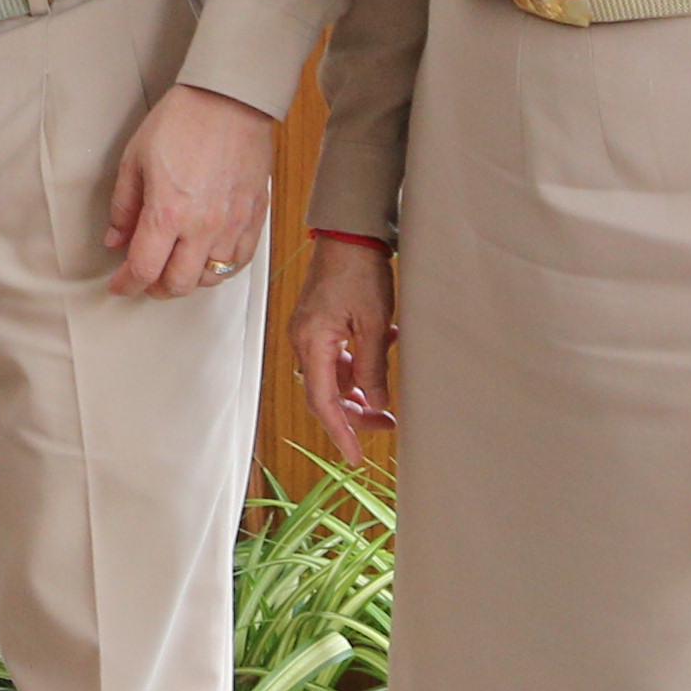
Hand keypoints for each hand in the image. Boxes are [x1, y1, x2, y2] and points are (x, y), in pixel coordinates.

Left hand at [105, 82, 273, 297]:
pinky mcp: (254, 218)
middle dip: (155, 288)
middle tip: (145, 277)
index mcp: (167, 212)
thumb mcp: (135, 159)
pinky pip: (239, 261)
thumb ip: (124, 206)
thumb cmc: (182, 120)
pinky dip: (220, 268)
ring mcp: (232, 225)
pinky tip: (206, 256)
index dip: (127, 284)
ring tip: (175, 264)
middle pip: (178, 284)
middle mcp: (202, 227)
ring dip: (188, 278)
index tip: (119, 285)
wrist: (229, 101)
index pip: (143, 269)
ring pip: (210, 278)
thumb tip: (116, 238)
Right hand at [285, 238, 396, 448]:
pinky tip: (381, 357)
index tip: (356, 456)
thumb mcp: (376, 326)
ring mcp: (309, 332)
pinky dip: (356, 367)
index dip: (340, 432)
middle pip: (324, 394)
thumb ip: (374, 370)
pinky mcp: (318, 323)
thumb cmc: (360, 272)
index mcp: (312, 343)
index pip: (322, 401)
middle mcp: (303, 341)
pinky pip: (334, 358)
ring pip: (331, 378)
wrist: (349, 234)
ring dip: (358, 391)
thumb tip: (376, 406)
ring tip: (387, 397)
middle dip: (354, 414)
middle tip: (387, 424)